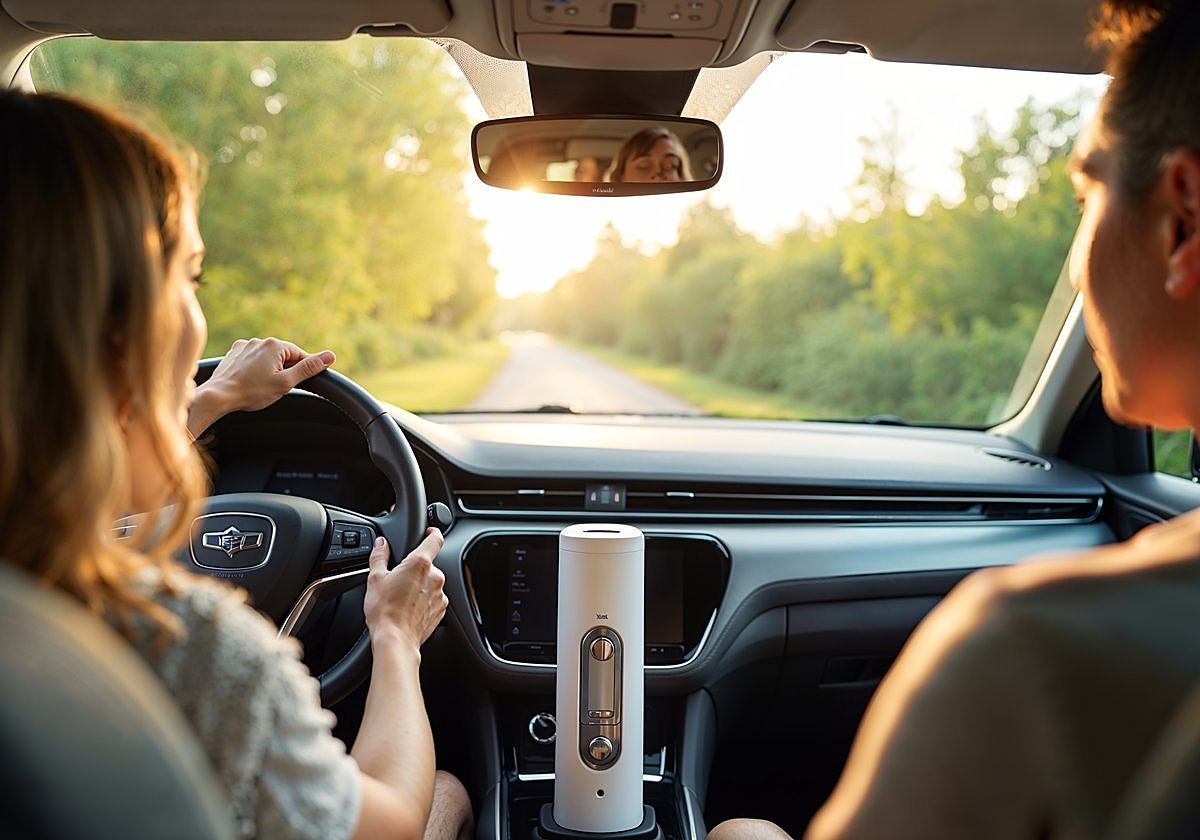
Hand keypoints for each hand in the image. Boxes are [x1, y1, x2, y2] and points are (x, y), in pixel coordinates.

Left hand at [188, 337, 334, 436]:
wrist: (219, 395)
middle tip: (276, 388)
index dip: (303, 371)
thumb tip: (330, 356)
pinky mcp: (234, 352)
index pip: (300, 356)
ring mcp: (245, 346)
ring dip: (269, 369)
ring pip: (267, 357)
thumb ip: (308, 368)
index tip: (300, 383)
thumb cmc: (252, 392)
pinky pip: (252, 358)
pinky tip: (250, 381)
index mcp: (275, 345)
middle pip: (284, 356)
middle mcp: (260, 341)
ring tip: (261, 387)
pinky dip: (255, 368)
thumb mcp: (286, 383)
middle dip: (284, 371)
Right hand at [363, 529, 447, 651]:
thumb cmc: (384, 611)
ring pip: (430, 582)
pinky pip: (433, 598)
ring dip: (419, 585)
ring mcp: (439, 594)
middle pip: (429, 564)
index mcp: (420, 563)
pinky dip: (423, 600)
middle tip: (398, 578)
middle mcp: (435, 576)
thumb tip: (381, 544)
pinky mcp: (440, 610)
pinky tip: (408, 607)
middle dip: (416, 568)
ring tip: (401, 597)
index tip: (429, 532)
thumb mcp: (375, 578)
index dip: (433, 532)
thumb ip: (379, 556)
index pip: (435, 539)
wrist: (395, 640)